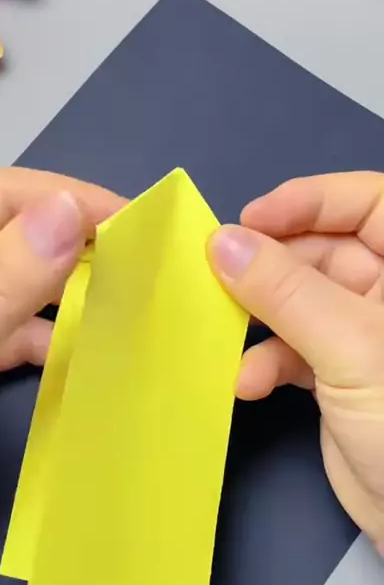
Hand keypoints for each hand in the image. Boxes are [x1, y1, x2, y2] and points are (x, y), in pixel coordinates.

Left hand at [0, 167, 123, 503]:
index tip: (137, 224)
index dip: (70, 201)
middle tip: (141, 264)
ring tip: (123, 304)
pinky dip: (46, 338)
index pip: (3, 198)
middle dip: (74, 243)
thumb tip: (72, 212)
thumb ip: (0, 283)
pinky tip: (81, 352)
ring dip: (65, 292)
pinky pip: (9, 332)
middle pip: (14, 235)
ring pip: (16, 285)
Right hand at [207, 172, 383, 551]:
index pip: (367, 203)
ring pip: (301, 302)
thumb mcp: (350, 346)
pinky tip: (249, 383)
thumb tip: (221, 242)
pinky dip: (268, 362)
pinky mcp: (340, 376)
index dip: (309, 201)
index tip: (249, 221)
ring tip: (226, 336)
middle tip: (218, 280)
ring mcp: (364, 336)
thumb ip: (285, 290)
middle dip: (271, 269)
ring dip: (261, 322)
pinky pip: (295, 349)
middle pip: (324, 252)